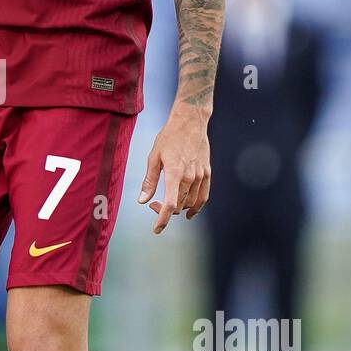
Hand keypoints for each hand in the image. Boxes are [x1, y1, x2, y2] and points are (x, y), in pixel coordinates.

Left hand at [138, 102, 211, 233]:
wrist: (190, 121)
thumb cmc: (169, 137)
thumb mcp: (154, 157)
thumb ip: (149, 180)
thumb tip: (142, 200)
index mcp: (175, 173)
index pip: (170, 204)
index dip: (163, 219)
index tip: (156, 229)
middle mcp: (190, 177)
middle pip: (179, 205)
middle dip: (165, 210)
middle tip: (153, 204)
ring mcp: (201, 175)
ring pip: (191, 202)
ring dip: (179, 208)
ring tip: (166, 203)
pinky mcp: (207, 172)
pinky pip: (204, 196)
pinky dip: (197, 206)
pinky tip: (189, 211)